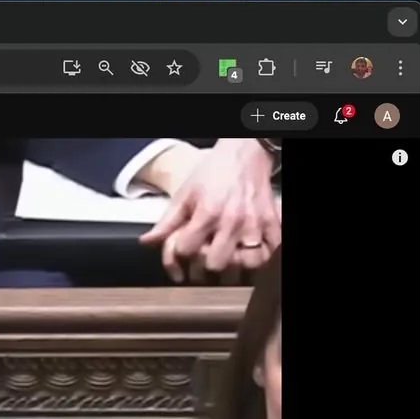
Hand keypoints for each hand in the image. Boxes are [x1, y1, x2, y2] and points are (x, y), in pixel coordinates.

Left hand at [139, 139, 280, 282]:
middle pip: (216, 264)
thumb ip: (166, 222)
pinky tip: (248, 251)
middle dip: (205, 264)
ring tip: (227, 257)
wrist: (244, 154)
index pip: (186, 251)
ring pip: (248, 264)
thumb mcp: (184, 194)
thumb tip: (146, 242)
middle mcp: (233, 221)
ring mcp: (256, 224)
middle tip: (204, 256)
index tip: (183, 249)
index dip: (180, 253)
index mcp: (207, 213)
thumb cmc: (213, 173)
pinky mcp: (273, 223)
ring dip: (236, 265)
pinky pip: (271, 252)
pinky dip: (261, 256)